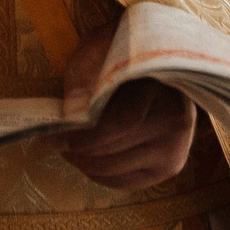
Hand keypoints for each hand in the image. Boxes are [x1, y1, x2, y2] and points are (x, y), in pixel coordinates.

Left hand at [56, 21, 197, 189]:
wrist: (162, 58)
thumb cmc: (127, 50)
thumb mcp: (102, 48)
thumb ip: (84, 76)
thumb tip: (69, 113)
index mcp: (163, 87)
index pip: (121, 123)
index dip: (82, 135)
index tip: (52, 135)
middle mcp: (176, 122)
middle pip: (115, 150)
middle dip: (76, 149)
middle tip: (53, 141)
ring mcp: (177, 148)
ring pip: (115, 170)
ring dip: (84, 163)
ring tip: (68, 148)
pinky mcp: (169, 166)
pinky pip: (125, 181)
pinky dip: (99, 174)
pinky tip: (87, 157)